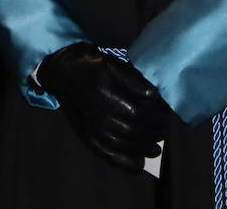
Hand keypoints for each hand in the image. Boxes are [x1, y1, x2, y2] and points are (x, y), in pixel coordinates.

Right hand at [39, 42, 169, 171]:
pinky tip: (138, 163)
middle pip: (135, 132)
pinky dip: (125, 163)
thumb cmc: (90, 64)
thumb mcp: (113, 63)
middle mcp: (99, 116)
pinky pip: (108, 155)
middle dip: (154, 133)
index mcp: (107, 96)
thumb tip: (154, 96)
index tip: (165, 114)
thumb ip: (134, 80)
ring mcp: (92, 130)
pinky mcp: (87, 137)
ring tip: (155, 147)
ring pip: (124, 146)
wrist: (61, 72)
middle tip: (163, 129)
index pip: (140, 113)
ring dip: (144, 149)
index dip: (156, 116)